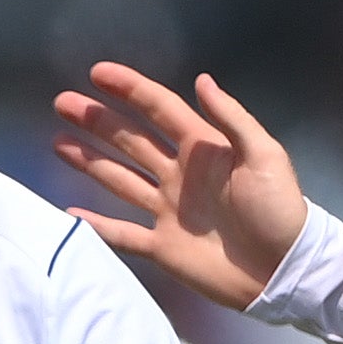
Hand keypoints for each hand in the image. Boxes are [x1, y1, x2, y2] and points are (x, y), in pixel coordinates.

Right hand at [51, 64, 308, 307]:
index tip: (98, 73)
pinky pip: (122, 234)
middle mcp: (179, 174)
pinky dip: (96, 225)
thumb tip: (201, 80)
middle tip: (63, 104)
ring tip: (58, 142)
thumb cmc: (279, 210)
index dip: (130, 89)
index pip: (159, 109)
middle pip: (130, 140)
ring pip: (120, 179)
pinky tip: (70, 213)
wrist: (284, 270)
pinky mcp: (164, 247)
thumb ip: (231, 119)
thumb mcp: (264, 155)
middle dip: (97, 121)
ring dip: (89, 160)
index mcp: (203, 148)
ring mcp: (169, 210)